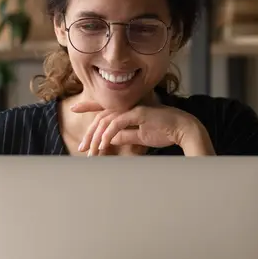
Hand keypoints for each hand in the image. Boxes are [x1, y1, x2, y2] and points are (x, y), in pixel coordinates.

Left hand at [70, 101, 204, 155]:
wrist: (183, 130)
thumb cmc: (164, 132)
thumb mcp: (139, 136)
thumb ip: (124, 136)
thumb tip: (108, 140)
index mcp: (128, 110)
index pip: (104, 108)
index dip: (89, 106)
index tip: (74, 108)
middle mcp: (129, 106)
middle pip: (101, 116)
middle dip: (89, 133)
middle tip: (82, 148)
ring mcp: (133, 108)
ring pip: (106, 120)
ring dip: (97, 138)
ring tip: (93, 152)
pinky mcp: (138, 113)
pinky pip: (117, 123)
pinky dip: (108, 134)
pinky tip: (103, 145)